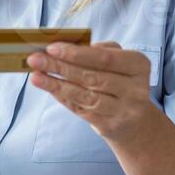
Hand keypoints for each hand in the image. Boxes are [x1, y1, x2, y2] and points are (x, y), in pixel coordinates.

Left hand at [26, 41, 156, 147]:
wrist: (136, 122)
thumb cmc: (121, 83)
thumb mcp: (119, 63)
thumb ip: (97, 52)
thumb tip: (64, 48)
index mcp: (139, 65)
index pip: (105, 58)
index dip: (77, 53)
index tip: (52, 48)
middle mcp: (135, 89)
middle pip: (92, 76)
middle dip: (60, 67)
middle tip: (35, 59)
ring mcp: (124, 110)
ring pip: (85, 95)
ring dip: (56, 84)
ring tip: (35, 75)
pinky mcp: (110, 126)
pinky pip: (81, 109)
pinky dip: (62, 96)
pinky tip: (47, 87)